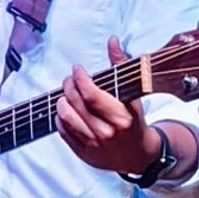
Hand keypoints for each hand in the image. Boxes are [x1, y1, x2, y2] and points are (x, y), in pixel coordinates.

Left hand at [56, 38, 160, 179]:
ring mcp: (94, 145)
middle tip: (70, 79)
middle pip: (76, 104)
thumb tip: (112, 41)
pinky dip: (60, 118)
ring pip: (66, 118)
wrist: (138, 155)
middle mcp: (107, 132)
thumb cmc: (134, 122)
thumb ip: (121, 66)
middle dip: (68, 86)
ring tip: (66, 95)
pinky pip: (63, 132)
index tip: (77, 70)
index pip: (91, 94)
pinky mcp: (84, 154)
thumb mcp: (133, 94)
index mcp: (121, 117)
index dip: (79, 79)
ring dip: (61, 102)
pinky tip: (66, 111)